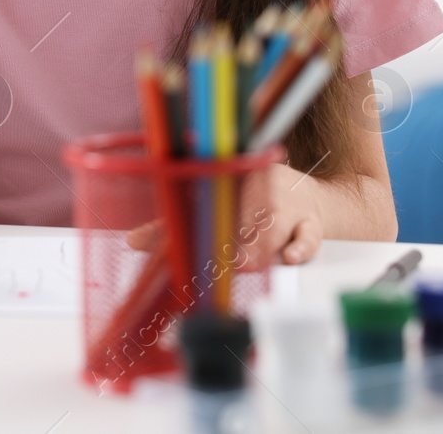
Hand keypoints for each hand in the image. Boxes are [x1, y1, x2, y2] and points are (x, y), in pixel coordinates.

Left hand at [124, 163, 323, 271]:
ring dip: (259, 246)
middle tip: (216, 258)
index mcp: (229, 179)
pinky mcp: (310, 226)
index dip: (198, 208)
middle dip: (228, 236)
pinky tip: (289, 257)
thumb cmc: (250, 201)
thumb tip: (132, 242)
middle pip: (240, 212)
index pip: (211, 191)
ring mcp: (286, 208)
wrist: (305, 197)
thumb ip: (173, 226)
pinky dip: (301, 247)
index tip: (186, 228)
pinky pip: (309, 237)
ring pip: (274, 226)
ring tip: (244, 262)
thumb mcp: (211, 205)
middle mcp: (257, 190)